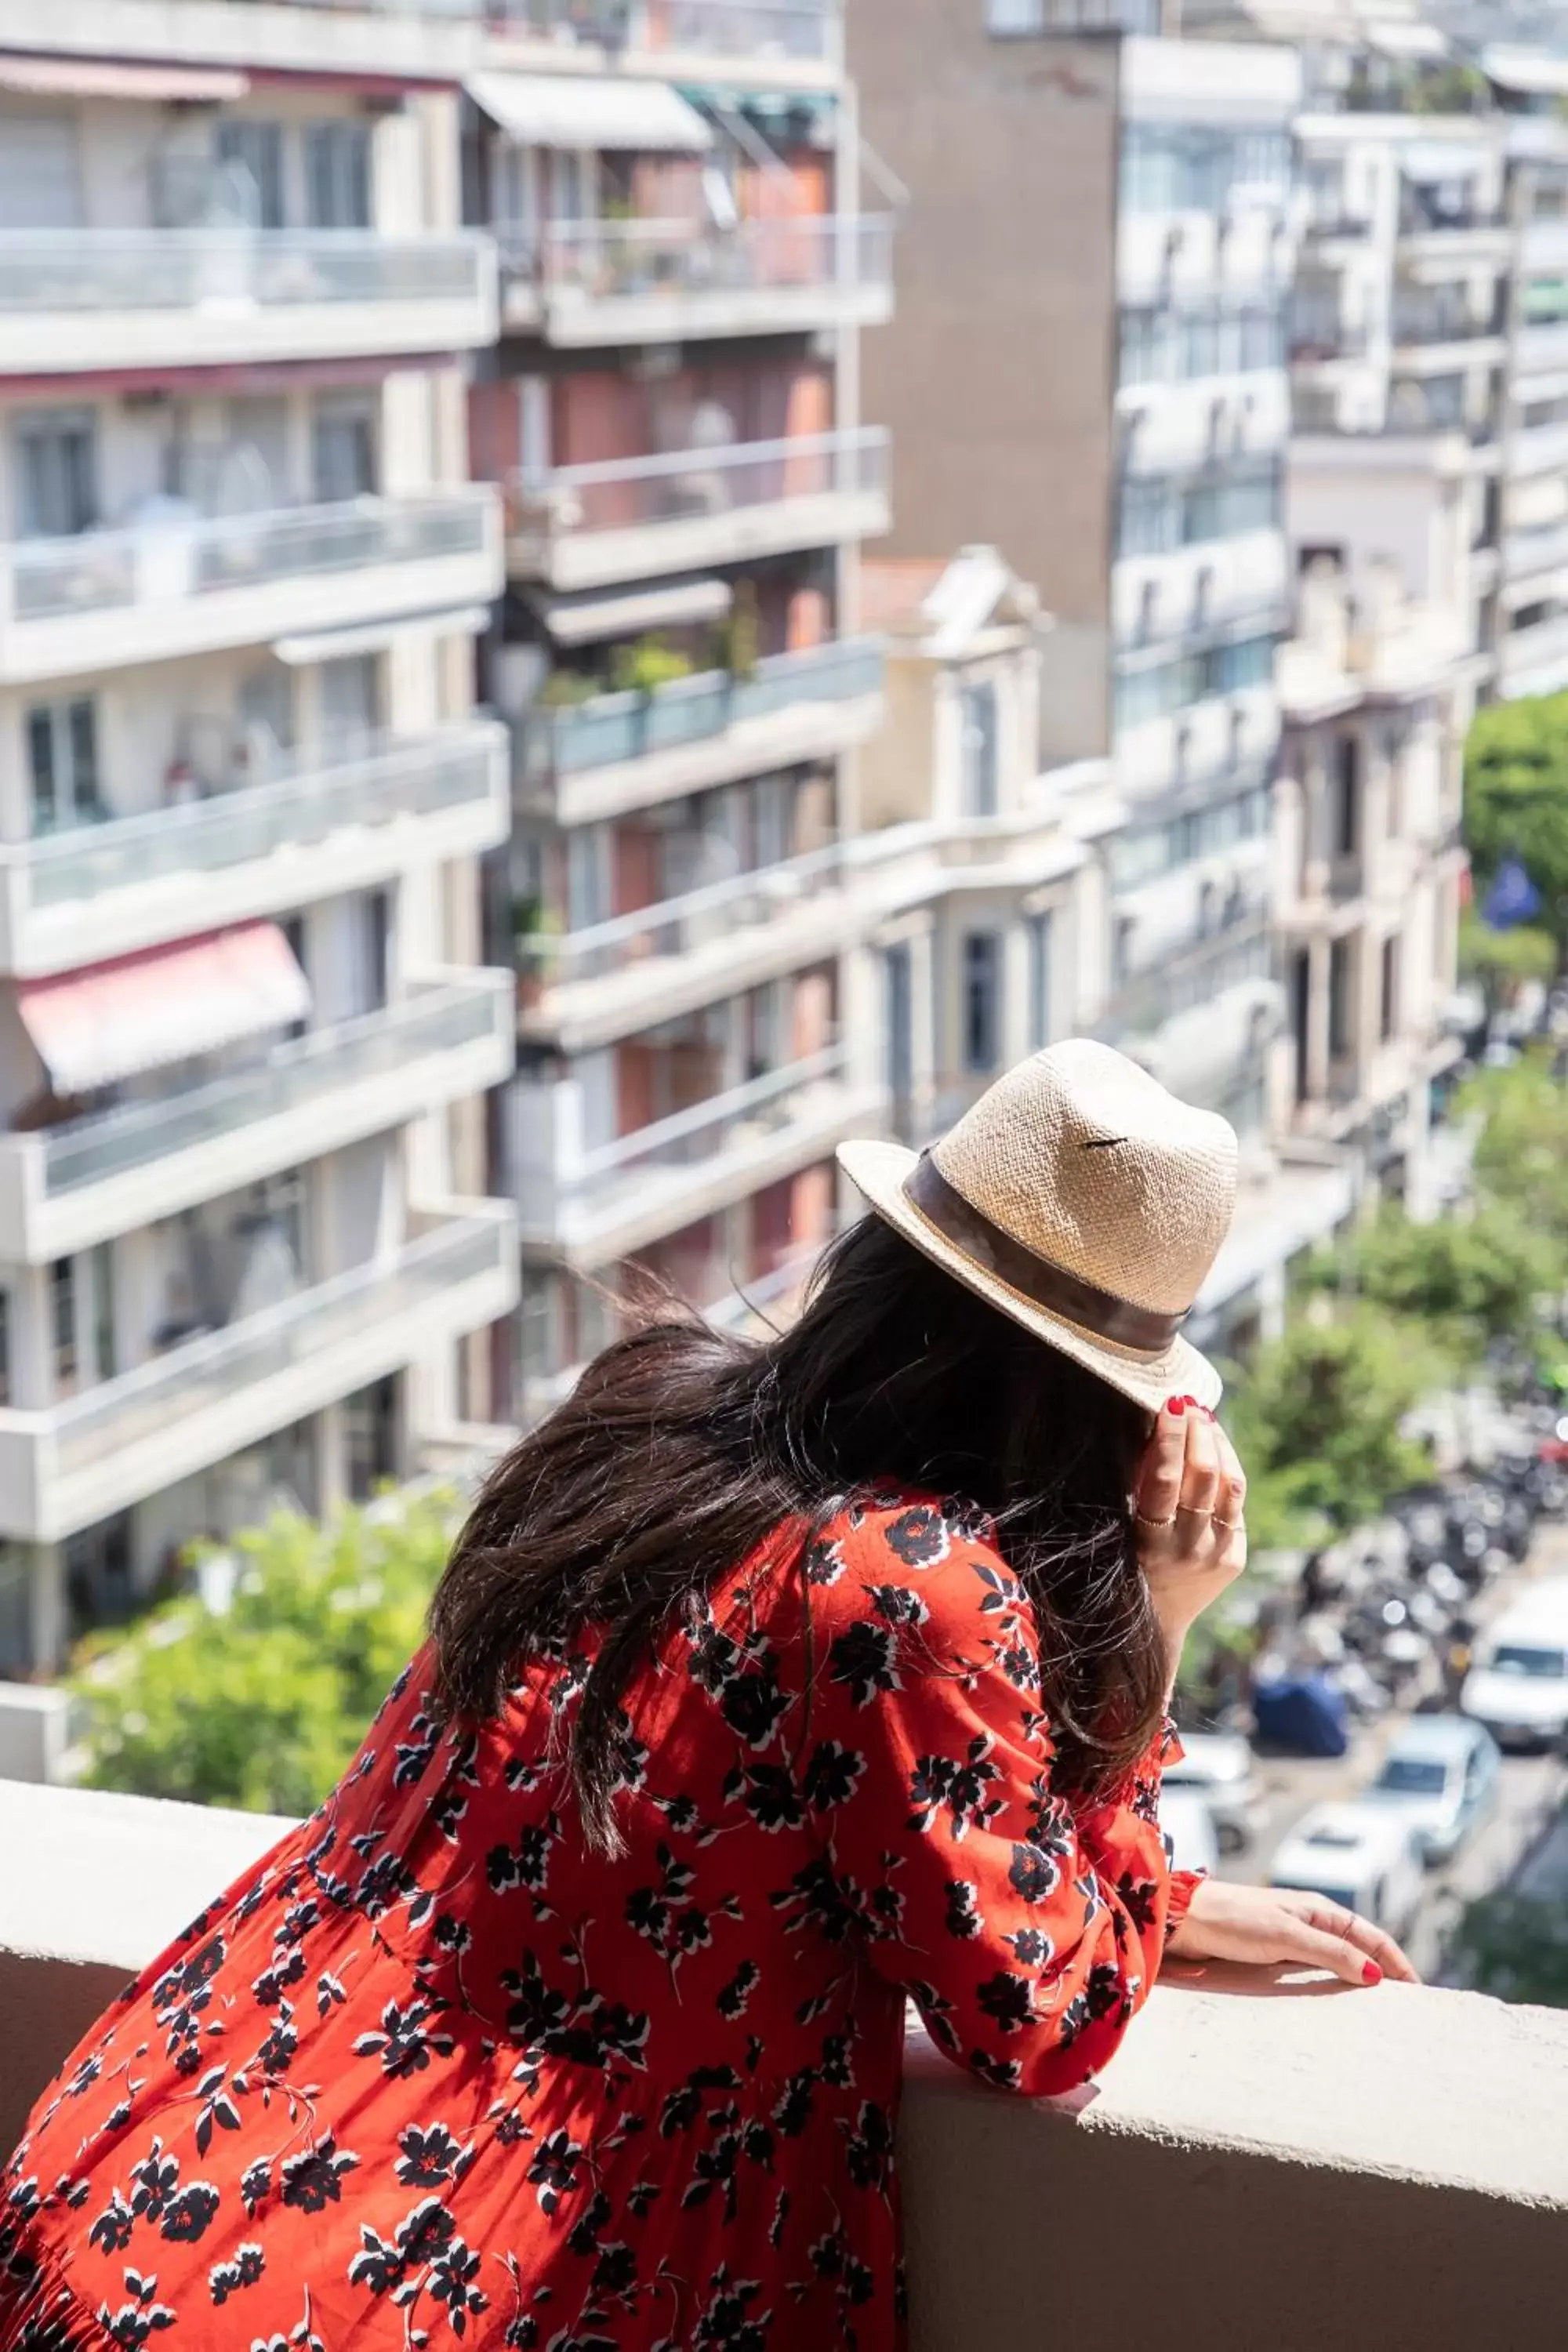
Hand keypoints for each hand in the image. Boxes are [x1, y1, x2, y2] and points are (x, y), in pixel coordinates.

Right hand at [1134, 1397, 1246, 1670]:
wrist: (1154, 1626)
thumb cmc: (1126, 1565)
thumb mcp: (1123, 1528)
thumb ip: (1139, 1486)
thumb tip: (1158, 1428)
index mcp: (1152, 1543)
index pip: (1166, 1479)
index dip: (1170, 1438)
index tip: (1171, 1403)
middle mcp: (1191, 1549)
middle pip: (1203, 1475)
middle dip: (1198, 1431)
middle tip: (1189, 1402)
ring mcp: (1218, 1554)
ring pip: (1228, 1484)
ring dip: (1217, 1444)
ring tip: (1204, 1418)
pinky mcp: (1236, 1557)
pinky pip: (1236, 1503)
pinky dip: (1226, 1470)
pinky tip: (1215, 1449)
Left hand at [1167, 1878, 1419, 1986]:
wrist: (1183, 1919)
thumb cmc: (1234, 1920)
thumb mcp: (1287, 1934)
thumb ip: (1331, 1952)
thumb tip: (1376, 1976)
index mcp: (1318, 1909)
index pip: (1371, 1937)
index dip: (1396, 1961)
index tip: (1418, 1990)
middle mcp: (1309, 1922)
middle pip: (1357, 1950)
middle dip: (1381, 1975)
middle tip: (1403, 2009)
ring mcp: (1291, 1940)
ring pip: (1335, 1964)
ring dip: (1355, 1984)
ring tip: (1375, 2015)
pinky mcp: (1272, 1957)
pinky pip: (1311, 1974)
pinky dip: (1329, 1989)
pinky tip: (1333, 2009)